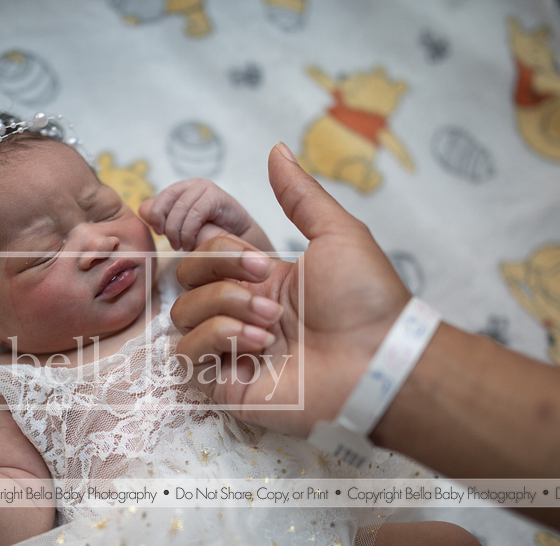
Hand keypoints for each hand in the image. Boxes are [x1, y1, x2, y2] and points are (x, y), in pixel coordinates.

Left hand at [139, 178, 271, 251]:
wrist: (240, 239)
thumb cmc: (210, 233)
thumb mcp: (181, 226)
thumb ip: (162, 217)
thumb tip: (142, 209)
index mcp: (182, 189)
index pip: (160, 197)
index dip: (156, 215)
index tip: (159, 233)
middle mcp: (194, 184)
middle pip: (168, 201)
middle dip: (167, 226)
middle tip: (173, 244)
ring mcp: (206, 188)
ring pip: (180, 209)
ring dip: (178, 232)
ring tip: (183, 247)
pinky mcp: (217, 197)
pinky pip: (195, 213)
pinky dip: (189, 232)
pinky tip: (191, 244)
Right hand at [170, 143, 409, 436]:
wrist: (378, 359)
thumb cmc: (366, 299)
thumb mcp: (337, 233)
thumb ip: (300, 194)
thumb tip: (277, 149)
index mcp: (260, 279)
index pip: (204, 252)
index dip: (221, 251)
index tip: (265, 263)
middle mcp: (240, 311)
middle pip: (186, 279)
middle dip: (222, 275)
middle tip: (267, 288)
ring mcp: (230, 348)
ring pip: (181, 314)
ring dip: (224, 308)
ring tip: (270, 324)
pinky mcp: (224, 382)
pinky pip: (186, 353)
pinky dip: (217, 340)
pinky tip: (259, 346)